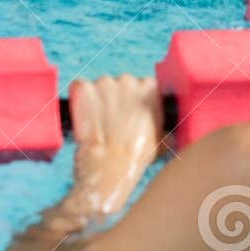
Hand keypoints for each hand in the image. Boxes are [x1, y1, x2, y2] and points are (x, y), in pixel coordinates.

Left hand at [67, 75, 162, 218]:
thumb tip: (170, 132)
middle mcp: (129, 81)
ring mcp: (106, 83)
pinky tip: (83, 117)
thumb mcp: (161, 143)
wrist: (109, 169)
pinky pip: (80, 87)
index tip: (129, 113)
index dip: (133, 100)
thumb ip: (164, 128)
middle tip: (111, 122)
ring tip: (97, 124)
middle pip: (119, 84)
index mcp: (150, 89)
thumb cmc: (135, 159)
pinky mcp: (85, 88)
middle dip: (114, 99)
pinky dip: (79, 98)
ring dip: (97, 100)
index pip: (142, 85)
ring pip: (100, 86)